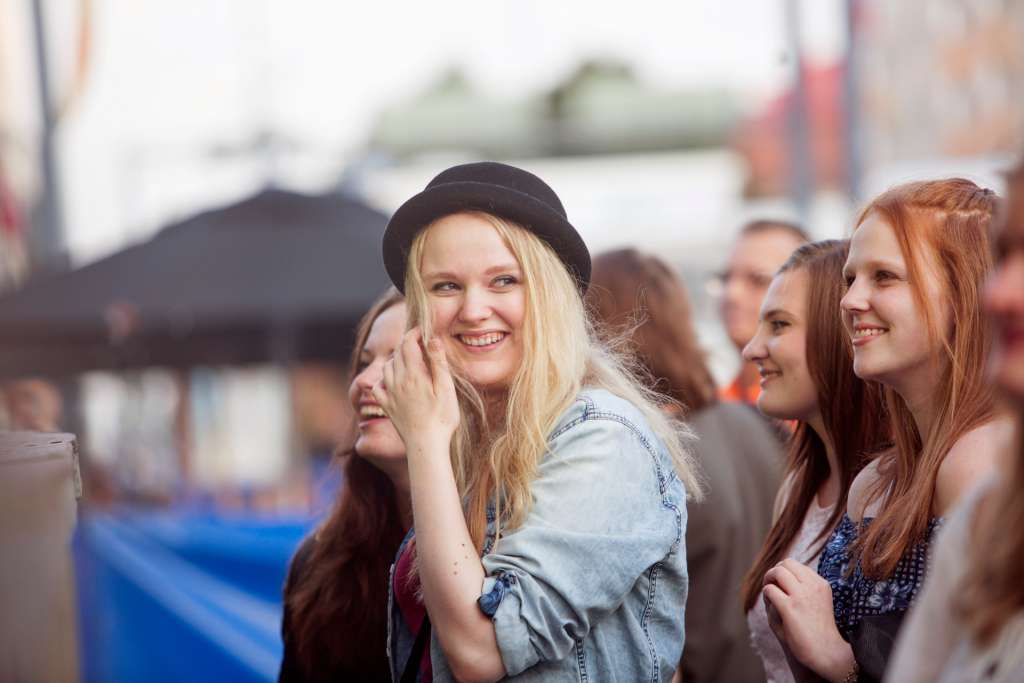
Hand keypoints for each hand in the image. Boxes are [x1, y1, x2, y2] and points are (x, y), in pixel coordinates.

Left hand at [372, 327, 459, 452]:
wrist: (426, 445)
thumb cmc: (441, 418)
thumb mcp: (446, 388)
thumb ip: (438, 362)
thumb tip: (432, 339)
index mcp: (413, 374)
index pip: (408, 343)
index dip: (415, 333)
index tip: (424, 331)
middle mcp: (397, 381)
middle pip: (397, 353)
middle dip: (407, 343)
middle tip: (420, 344)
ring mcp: (390, 394)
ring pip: (386, 367)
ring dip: (396, 359)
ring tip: (410, 361)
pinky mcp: (387, 406)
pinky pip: (377, 386)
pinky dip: (383, 378)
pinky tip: (392, 381)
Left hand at [763, 559, 853, 682]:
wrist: (827, 653)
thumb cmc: (818, 630)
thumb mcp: (816, 601)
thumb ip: (803, 587)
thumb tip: (781, 573)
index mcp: (820, 584)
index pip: (796, 565)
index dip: (784, 572)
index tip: (780, 583)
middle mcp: (812, 586)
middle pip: (786, 564)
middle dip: (774, 572)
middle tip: (770, 585)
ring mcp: (801, 596)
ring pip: (777, 572)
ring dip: (768, 580)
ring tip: (769, 593)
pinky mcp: (790, 608)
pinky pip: (770, 590)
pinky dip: (766, 594)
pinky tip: (770, 604)